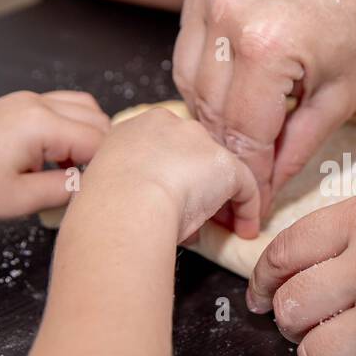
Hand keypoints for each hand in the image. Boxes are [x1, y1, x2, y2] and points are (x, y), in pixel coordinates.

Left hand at [0, 90, 109, 221]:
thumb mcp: (22, 201)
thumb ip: (67, 190)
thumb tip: (93, 185)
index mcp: (41, 123)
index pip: (100, 141)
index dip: (105, 170)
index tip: (97, 195)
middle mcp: (37, 103)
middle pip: (98, 119)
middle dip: (101, 152)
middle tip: (87, 186)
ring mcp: (25, 100)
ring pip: (83, 109)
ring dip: (87, 138)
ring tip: (72, 172)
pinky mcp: (15, 106)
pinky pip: (61, 109)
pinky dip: (70, 131)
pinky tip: (55, 160)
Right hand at [82, 106, 258, 241]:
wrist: (126, 203)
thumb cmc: (109, 203)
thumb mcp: (113, 185)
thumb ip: (134, 186)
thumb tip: (154, 207)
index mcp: (136, 128)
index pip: (163, 148)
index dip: (171, 175)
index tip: (171, 199)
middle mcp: (171, 125)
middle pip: (193, 154)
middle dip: (197, 184)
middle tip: (197, 215)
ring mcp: (200, 141)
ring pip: (218, 168)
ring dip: (220, 197)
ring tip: (220, 227)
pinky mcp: (225, 163)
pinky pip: (245, 185)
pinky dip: (247, 209)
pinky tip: (243, 230)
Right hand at [172, 0, 355, 234]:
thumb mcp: (342, 93)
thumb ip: (299, 145)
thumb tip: (267, 187)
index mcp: (266, 48)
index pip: (242, 133)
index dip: (249, 174)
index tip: (254, 203)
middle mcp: (228, 12)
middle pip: (208, 107)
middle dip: (227, 147)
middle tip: (244, 173)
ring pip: (188, 74)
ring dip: (210, 109)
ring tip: (241, 130)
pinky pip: (190, 37)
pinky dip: (206, 67)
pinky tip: (234, 83)